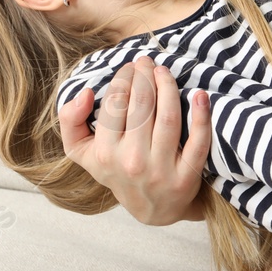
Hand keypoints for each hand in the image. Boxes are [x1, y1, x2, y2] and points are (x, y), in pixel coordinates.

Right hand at [56, 54, 211, 225]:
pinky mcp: (187, 176)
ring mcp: (161, 170)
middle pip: (142, 105)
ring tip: (164, 71)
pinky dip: (201, 116)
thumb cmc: (116, 169)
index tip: (129, 68)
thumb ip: (70, 120)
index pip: (115, 103)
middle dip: (144, 76)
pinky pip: (198, 142)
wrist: (152, 208)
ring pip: (169, 117)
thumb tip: (86, 92)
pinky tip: (200, 95)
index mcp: (105, 154)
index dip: (124, 78)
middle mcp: (132, 162)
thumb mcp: (82, 151)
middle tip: (147, 62)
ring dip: (168, 86)